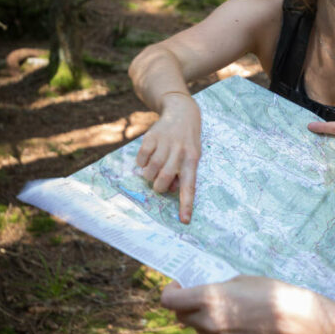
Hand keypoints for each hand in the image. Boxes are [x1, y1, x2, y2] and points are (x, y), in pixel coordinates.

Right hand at [136, 95, 201, 222]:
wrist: (182, 112)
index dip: (186, 204)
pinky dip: (141, 163)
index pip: (190, 186)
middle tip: (159, 183)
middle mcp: (179, 151)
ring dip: (149, 176)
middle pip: (164, 179)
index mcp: (192, 160)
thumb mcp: (192, 157)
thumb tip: (171, 188)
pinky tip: (147, 158)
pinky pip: (141, 158)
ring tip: (153, 171)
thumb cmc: (188, 142)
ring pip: (151, 170)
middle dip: (159, 187)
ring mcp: (165, 143)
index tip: (184, 221)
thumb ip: (183, 173)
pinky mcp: (151, 137)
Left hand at [161, 275, 314, 333]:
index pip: (169, 301)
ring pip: (198, 330)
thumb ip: (216, 288)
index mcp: (208, 298)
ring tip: (225, 309)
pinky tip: (240, 323)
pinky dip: (219, 331)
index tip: (178, 286)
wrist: (296, 320)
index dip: (169, 292)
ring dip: (202, 319)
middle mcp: (208, 321)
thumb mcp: (240, 280)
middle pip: (181, 317)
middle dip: (185, 306)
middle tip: (199, 297)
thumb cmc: (271, 292)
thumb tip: (204, 293)